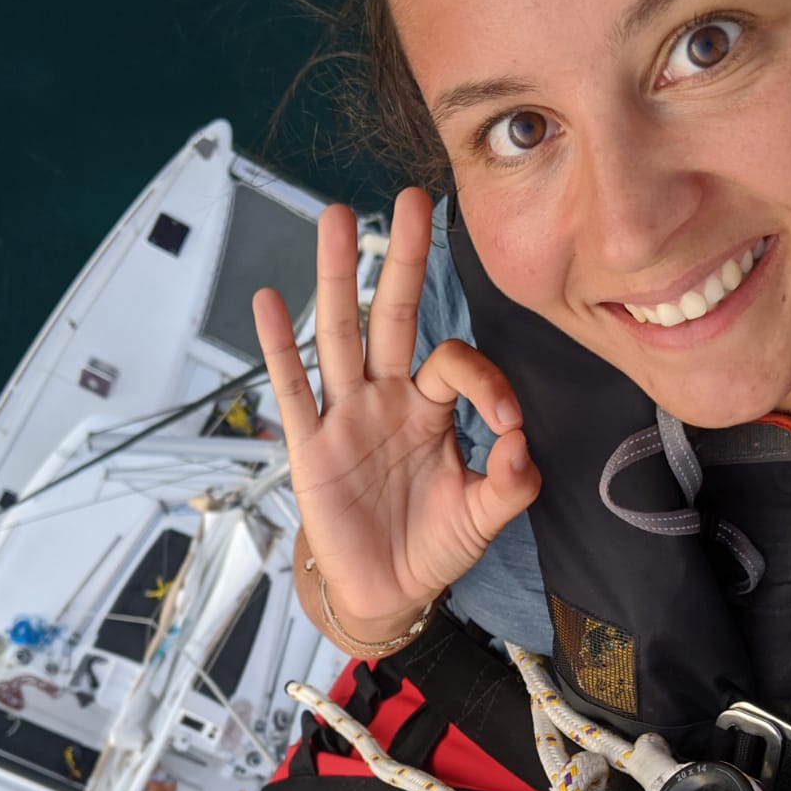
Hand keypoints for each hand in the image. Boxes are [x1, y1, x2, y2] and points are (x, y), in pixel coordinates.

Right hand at [252, 187, 540, 639]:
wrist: (387, 591)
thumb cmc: (433, 546)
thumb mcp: (484, 517)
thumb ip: (511, 484)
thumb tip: (522, 447)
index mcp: (432, 409)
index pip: (455, 364)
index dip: (486, 383)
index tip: (507, 424)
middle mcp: (388, 399)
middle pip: (395, 315)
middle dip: (404, 259)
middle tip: (412, 200)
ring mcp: (346, 417)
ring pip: (340, 335)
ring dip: (339, 279)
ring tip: (336, 219)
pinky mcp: (310, 447)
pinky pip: (293, 389)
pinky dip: (278, 347)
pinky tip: (268, 300)